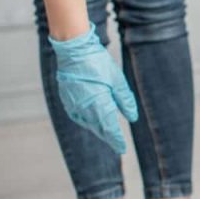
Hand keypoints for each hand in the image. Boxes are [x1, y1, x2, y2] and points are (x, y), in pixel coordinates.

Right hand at [48, 23, 137, 153]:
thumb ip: (125, 100)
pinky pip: (78, 116)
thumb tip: (132, 117)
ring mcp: (73, 105)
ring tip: (107, 134)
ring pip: (87, 123)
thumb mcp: (117, 80)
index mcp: (98, 104)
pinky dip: (87, 121)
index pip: (109, 129)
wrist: (73, 50)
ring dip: (98, 129)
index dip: (116, 140)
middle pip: (98, 128)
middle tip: (117, 145)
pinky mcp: (67, 100)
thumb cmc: (97, 62)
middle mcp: (84, 108)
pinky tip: (93, 121)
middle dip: (108, 137)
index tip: (122, 148)